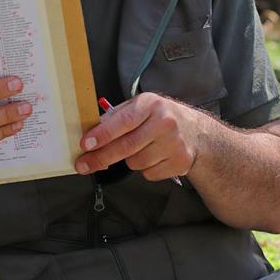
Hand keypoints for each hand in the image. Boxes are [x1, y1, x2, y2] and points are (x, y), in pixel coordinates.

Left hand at [75, 93, 196, 180]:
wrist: (196, 132)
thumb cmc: (160, 118)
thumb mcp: (140, 107)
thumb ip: (115, 117)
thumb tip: (90, 132)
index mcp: (151, 104)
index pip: (123, 121)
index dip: (102, 134)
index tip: (85, 144)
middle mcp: (165, 122)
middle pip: (126, 146)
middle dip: (101, 157)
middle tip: (83, 165)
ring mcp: (174, 144)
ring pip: (135, 163)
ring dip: (130, 161)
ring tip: (141, 149)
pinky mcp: (180, 162)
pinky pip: (148, 174)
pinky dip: (145, 169)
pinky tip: (154, 157)